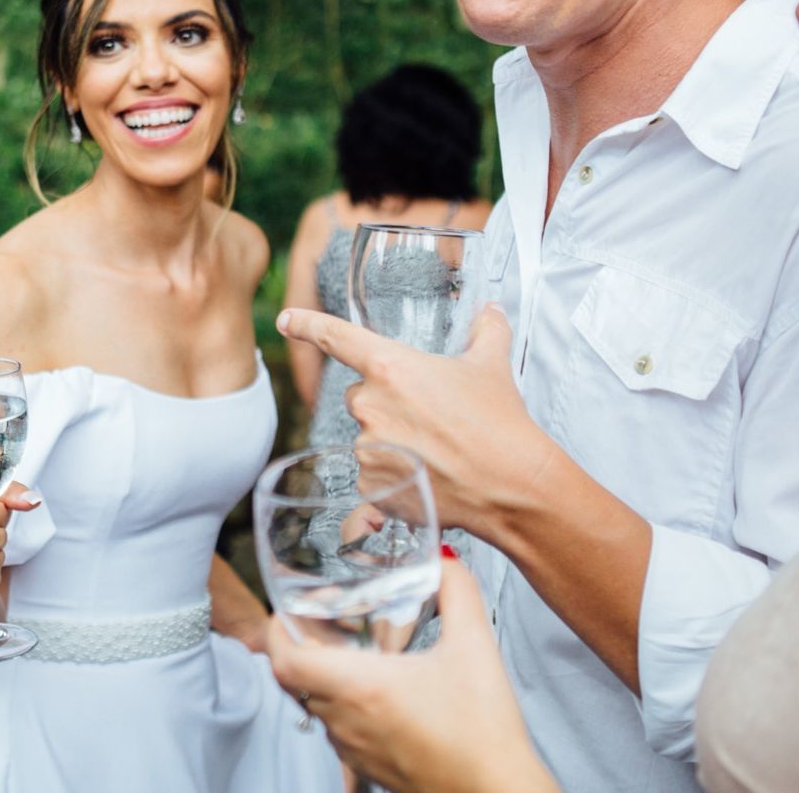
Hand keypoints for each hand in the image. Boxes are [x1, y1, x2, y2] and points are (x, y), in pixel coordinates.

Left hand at [267, 558, 556, 792]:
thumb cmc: (483, 732)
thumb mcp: (474, 646)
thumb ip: (458, 592)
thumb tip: (444, 559)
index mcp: (360, 688)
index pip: (285, 661)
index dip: (275, 632)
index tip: (285, 612)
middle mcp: (347, 722)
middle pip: (296, 683)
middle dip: (299, 650)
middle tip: (317, 627)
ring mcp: (357, 750)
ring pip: (316, 709)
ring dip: (321, 680)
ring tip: (347, 656)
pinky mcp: (372, 770)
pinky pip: (339, 733)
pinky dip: (342, 708)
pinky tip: (376, 695)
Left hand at [277, 302, 556, 542]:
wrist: (512, 486)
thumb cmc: (500, 422)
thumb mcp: (492, 364)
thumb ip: (485, 329)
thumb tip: (489, 311)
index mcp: (389, 367)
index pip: (336, 337)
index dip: (308, 324)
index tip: (286, 319)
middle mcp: (370, 406)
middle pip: (361, 395)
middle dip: (387, 402)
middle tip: (429, 416)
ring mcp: (366, 449)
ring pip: (367, 435)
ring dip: (391, 440)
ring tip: (436, 449)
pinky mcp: (370, 487)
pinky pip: (372, 472)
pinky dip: (394, 473)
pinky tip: (428, 474)